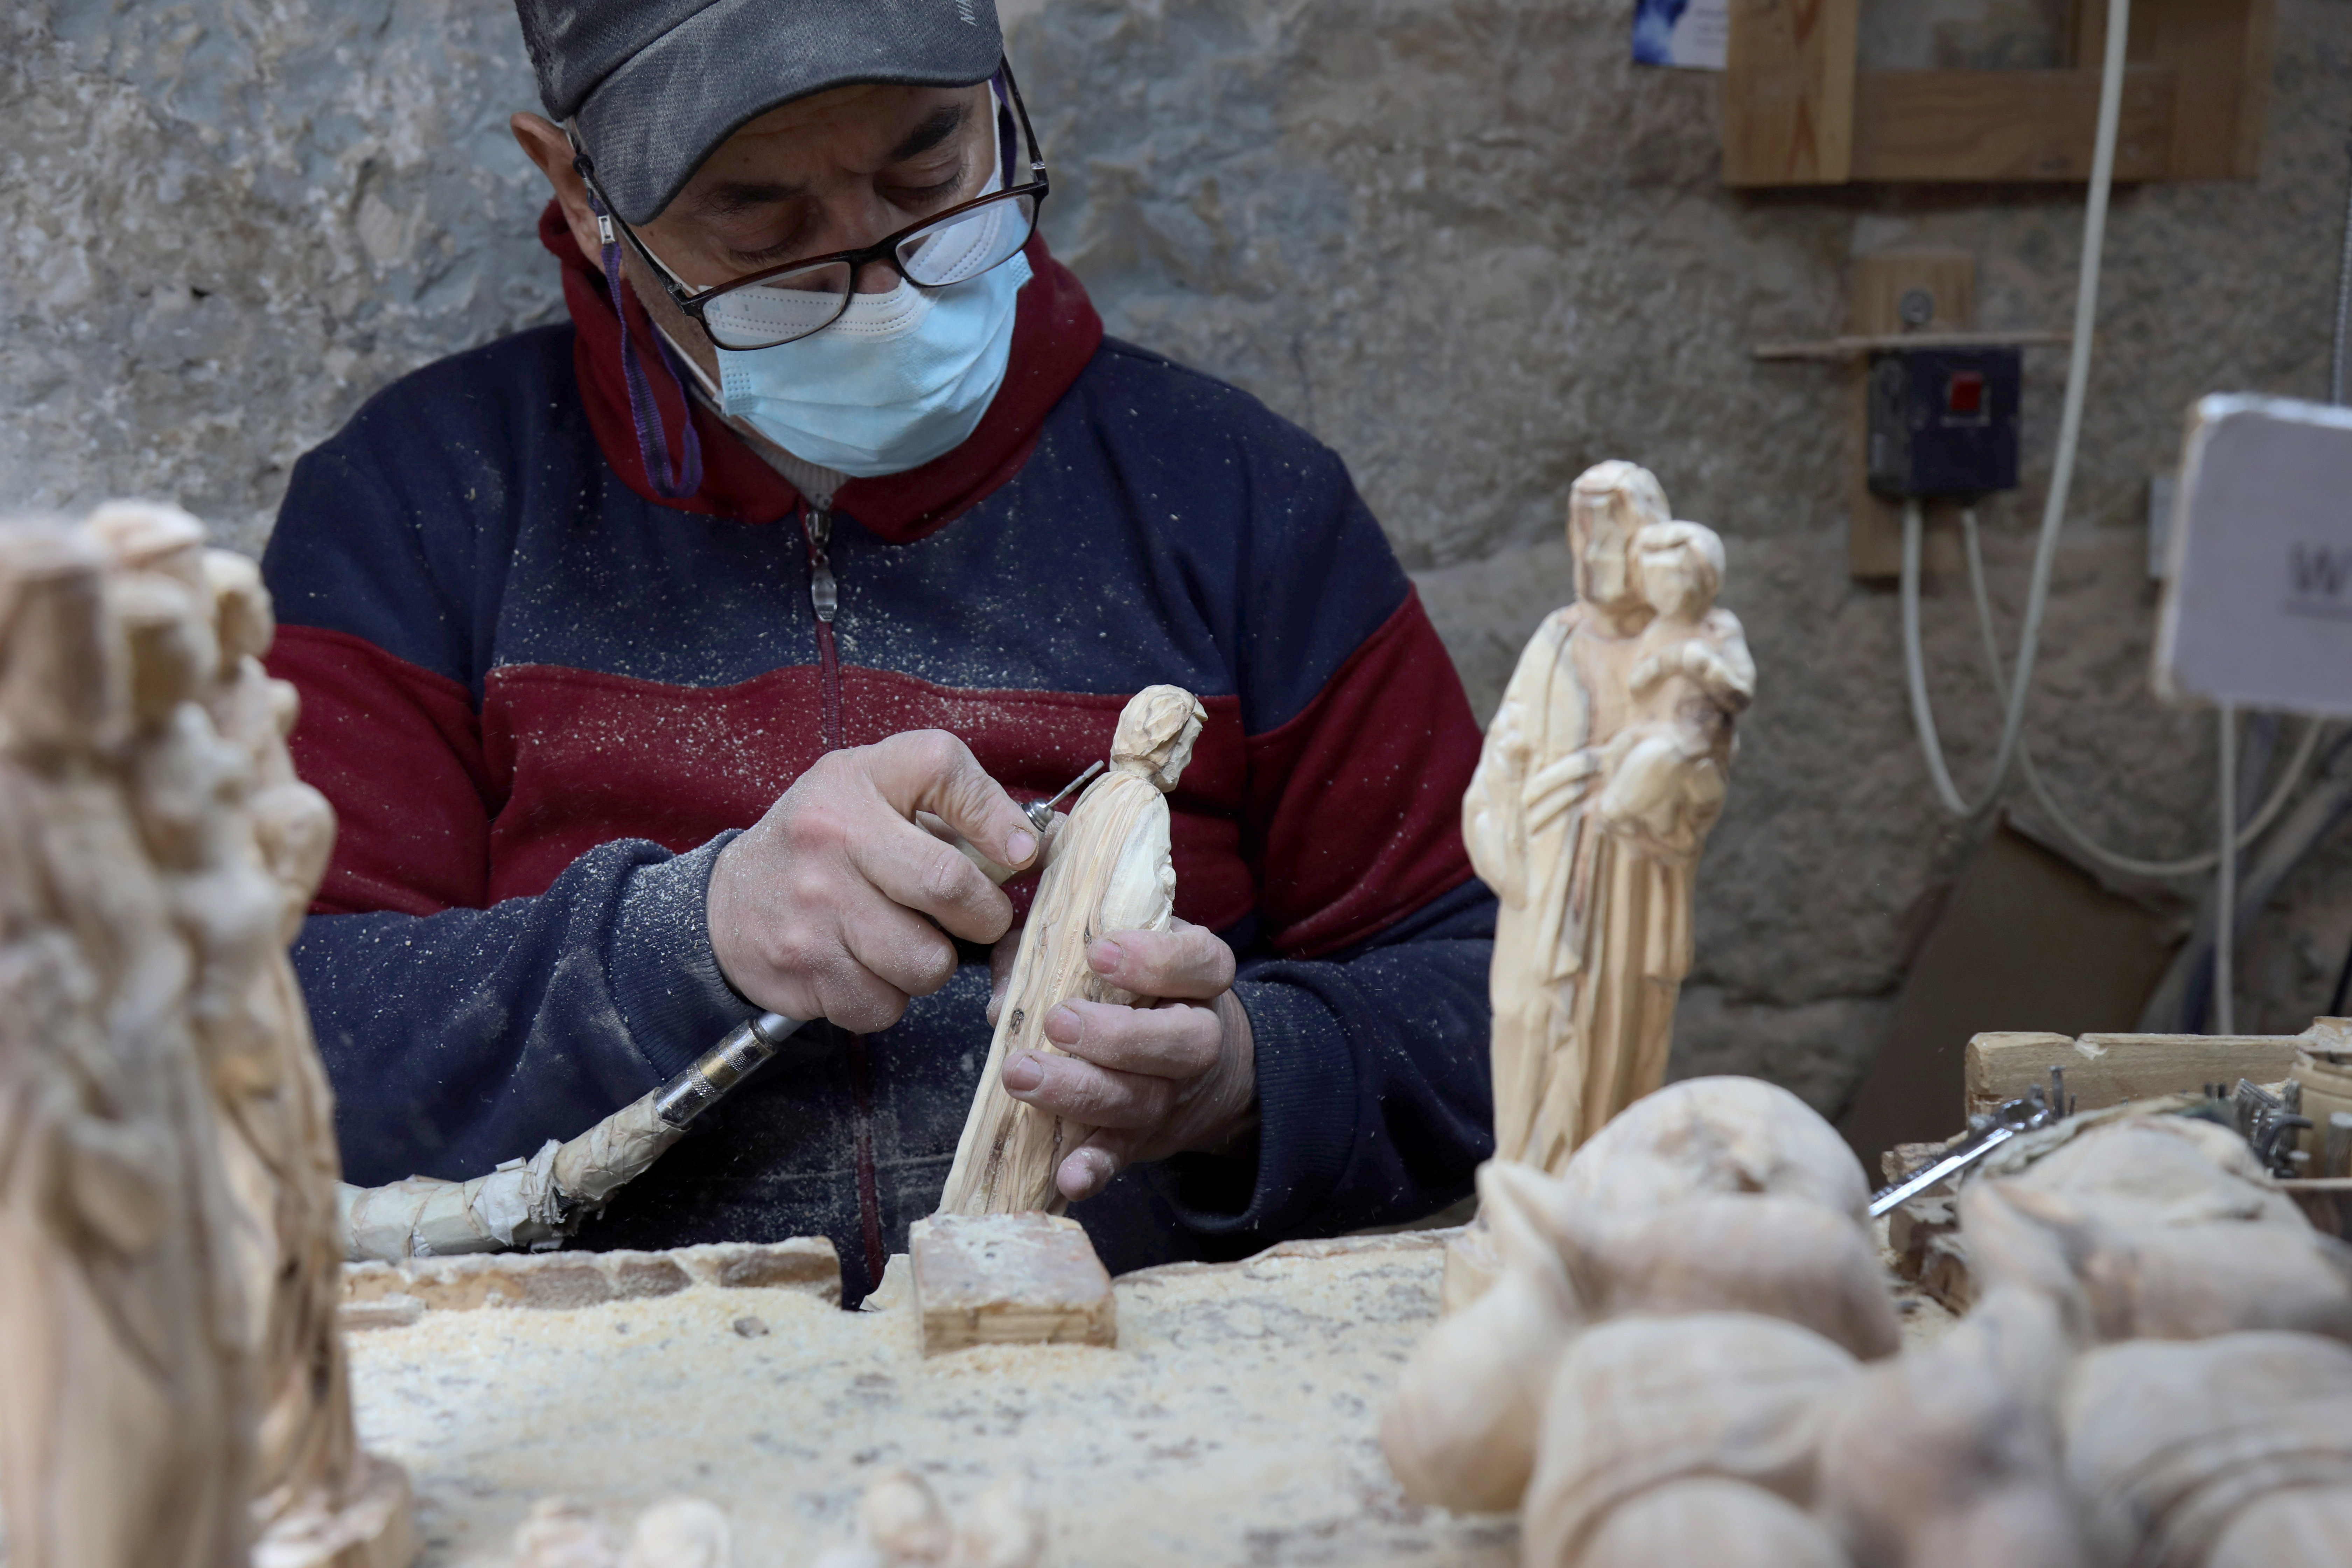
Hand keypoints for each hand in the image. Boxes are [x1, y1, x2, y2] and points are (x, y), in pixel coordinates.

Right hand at [707, 731, 1038, 1031]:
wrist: (730, 900)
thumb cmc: (829, 843)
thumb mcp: (878, 792)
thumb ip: (954, 804)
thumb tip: (1035, 847)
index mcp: (859, 778)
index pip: (944, 771)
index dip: (997, 816)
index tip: (1021, 852)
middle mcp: (830, 835)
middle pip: (950, 885)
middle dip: (984, 916)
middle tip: (973, 917)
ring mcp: (814, 906)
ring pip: (927, 962)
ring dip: (932, 964)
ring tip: (905, 940)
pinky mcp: (803, 968)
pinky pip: (886, 1006)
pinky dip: (888, 997)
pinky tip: (865, 967)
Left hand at [987, 920, 1256, 1203]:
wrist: (1194, 1069)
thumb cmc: (1132, 990)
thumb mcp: (1105, 954)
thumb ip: (1050, 955)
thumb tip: (1002, 1003)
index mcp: (1199, 980)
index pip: (1200, 962)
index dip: (1156, 960)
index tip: (1098, 953)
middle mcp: (1200, 1038)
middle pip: (1184, 1042)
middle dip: (1118, 1036)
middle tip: (1057, 1022)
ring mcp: (1174, 1094)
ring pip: (1146, 1101)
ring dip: (1083, 1093)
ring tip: (1023, 1075)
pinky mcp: (1143, 1138)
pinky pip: (1122, 1155)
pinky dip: (1095, 1167)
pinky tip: (1069, 1175)